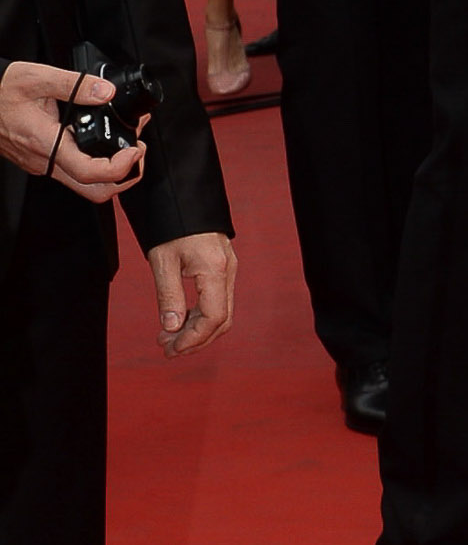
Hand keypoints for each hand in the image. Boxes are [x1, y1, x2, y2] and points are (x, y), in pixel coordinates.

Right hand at [0, 60, 143, 199]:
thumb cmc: (1, 90)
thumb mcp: (37, 77)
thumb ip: (75, 84)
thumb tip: (106, 91)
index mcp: (46, 142)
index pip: (89, 172)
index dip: (121, 167)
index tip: (135, 148)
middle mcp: (44, 161)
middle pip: (93, 189)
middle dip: (124, 175)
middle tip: (136, 149)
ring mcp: (42, 164)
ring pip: (84, 183)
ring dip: (111, 169)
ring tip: (125, 141)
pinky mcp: (41, 161)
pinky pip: (72, 171)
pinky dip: (94, 160)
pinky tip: (100, 136)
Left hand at [149, 233, 233, 352]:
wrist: (183, 195)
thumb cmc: (171, 223)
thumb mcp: (163, 261)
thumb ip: (169, 296)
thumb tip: (171, 328)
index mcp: (215, 270)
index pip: (213, 317)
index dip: (193, 338)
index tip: (171, 348)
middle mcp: (228, 272)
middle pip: (221, 320)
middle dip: (195, 339)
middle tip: (166, 348)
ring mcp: (228, 270)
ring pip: (221, 312)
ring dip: (196, 330)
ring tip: (168, 336)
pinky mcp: (222, 268)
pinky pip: (217, 300)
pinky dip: (199, 316)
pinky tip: (179, 319)